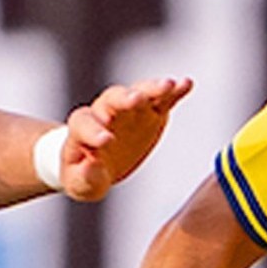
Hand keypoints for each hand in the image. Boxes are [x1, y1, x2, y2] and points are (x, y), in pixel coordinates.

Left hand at [56, 76, 191, 199]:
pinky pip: (162, 99)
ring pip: (139, 93)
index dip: (94, 131)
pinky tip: (186, 85)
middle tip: (137, 100)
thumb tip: (90, 165)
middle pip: (113, 98)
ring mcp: (129, 110)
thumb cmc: (84, 172)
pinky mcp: (150, 113)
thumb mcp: (80, 183)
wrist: (97, 162)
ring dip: (153, 88)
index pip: (84, 124)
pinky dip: (174, 92)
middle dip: (125, 99)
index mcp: (81, 129)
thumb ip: (86, 176)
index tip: (107, 142)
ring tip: (169, 85)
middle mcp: (104, 112)